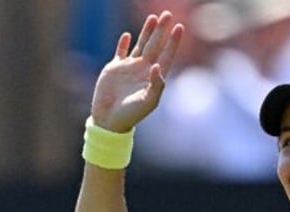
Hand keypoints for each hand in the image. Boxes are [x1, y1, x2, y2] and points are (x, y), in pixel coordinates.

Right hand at [90, 11, 182, 132]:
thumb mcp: (148, 102)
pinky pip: (120, 52)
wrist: (110, 120)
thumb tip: (158, 66)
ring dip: (147, 31)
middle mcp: (143, 70)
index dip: (173, 42)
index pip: (166, 55)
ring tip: (154, 18)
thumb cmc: (131, 115)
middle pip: (155, 45)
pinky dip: (123, 44)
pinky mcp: (113, 69)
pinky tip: (128, 35)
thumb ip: (156, 85)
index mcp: (153, 77)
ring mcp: (128, 68)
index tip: (179, 28)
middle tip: (168, 14)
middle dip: (162, 30)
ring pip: (140, 45)